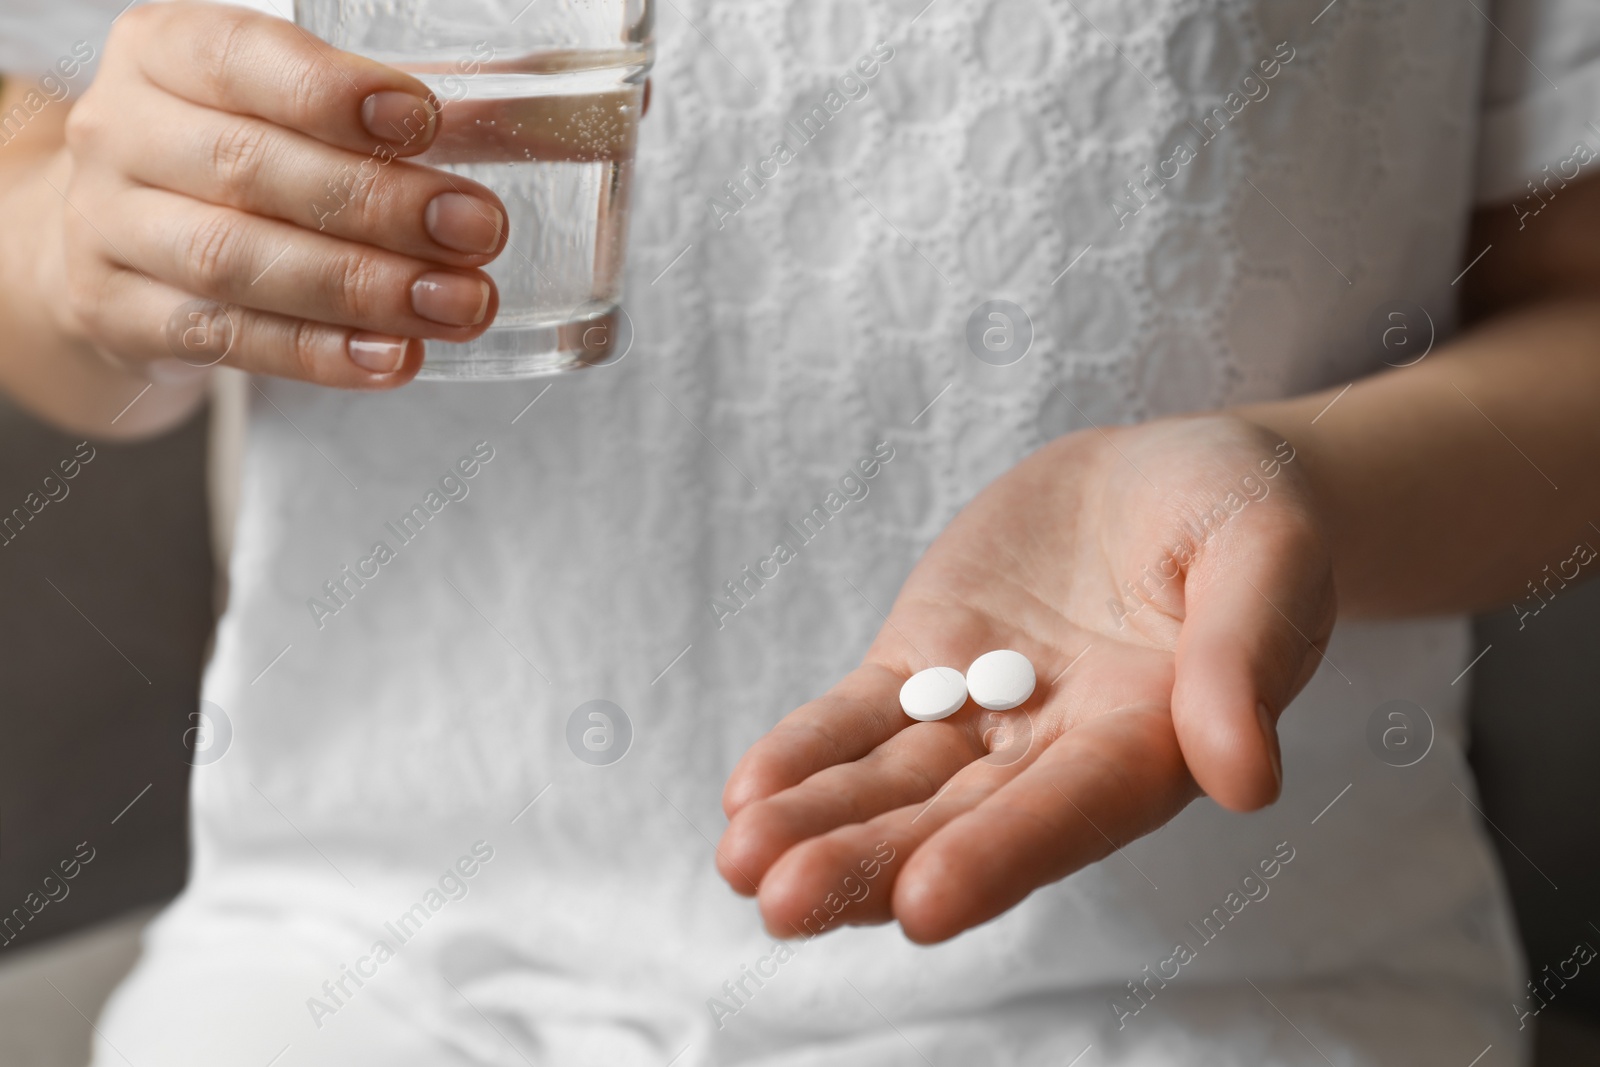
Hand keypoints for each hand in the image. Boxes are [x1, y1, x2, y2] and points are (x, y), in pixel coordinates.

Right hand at [45, 2, 507, 390]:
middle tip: (478, 231)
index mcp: (164, 51)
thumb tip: (556, 131)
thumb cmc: (234, 164)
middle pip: (249, 169)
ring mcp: (106, 227)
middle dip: (378, 204)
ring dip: (361, 288)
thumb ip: (405, 122)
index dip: (332, 94)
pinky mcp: (116, 316)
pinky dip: (319, 354)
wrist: (107, 248)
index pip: (239, 57)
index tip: (424, 121)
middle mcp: (121, 131)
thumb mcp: (292, 118)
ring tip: (457, 304)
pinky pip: (226, 340)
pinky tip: (394, 358)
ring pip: (235, 260)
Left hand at [717, 415, 1334, 943]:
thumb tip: (1244, 780)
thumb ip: (1246, 655)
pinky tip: (746, 795)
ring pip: (893, 782)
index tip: (923, 902)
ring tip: (741, 864)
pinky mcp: (925, 664)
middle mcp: (1056, 753)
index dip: (1000, 855)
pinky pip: (859, 718)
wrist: (1167, 478)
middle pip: (959, 820)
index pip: (1071, 811)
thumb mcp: (1266, 558)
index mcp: (1150, 745)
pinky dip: (807, 753)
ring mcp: (981, 712)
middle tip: (786, 901)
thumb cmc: (1244, 519)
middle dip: (873, 862)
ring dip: (819, 824)